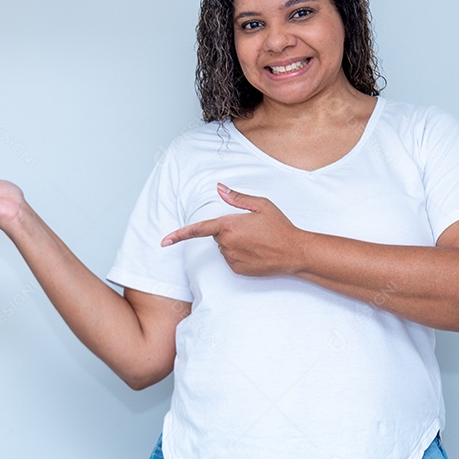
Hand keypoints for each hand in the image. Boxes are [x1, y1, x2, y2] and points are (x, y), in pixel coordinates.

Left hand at [161, 183, 303, 276]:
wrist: (295, 252)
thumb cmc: (279, 226)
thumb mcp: (261, 205)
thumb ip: (236, 197)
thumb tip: (219, 188)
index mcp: (229, 226)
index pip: (198, 230)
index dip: (179, 235)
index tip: (164, 241)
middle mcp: (227, 244)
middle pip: (216, 236)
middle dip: (228, 231)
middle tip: (251, 229)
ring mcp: (231, 259)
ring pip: (224, 248)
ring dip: (234, 243)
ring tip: (256, 240)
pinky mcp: (237, 270)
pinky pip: (231, 260)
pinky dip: (240, 255)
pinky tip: (256, 252)